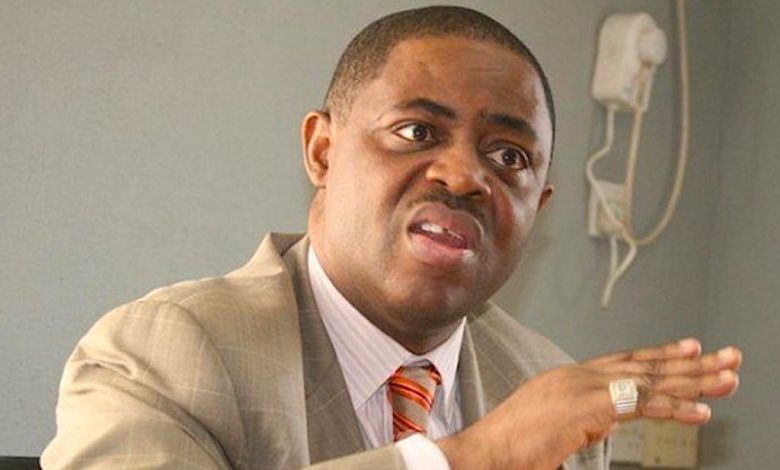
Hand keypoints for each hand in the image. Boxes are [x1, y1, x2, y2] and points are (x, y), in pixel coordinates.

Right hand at [438, 338, 740, 469]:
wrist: (486, 452)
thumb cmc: (512, 447)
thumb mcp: (554, 426)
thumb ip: (582, 417)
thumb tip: (602, 422)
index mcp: (569, 377)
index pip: (624, 360)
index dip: (659, 354)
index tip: (689, 348)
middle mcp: (579, 374)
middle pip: (644, 364)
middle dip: (690, 362)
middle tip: (728, 357)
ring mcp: (583, 386)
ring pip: (650, 379)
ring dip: (694, 379)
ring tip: (729, 376)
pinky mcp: (589, 406)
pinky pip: (642, 404)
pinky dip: (675, 408)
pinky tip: (702, 412)